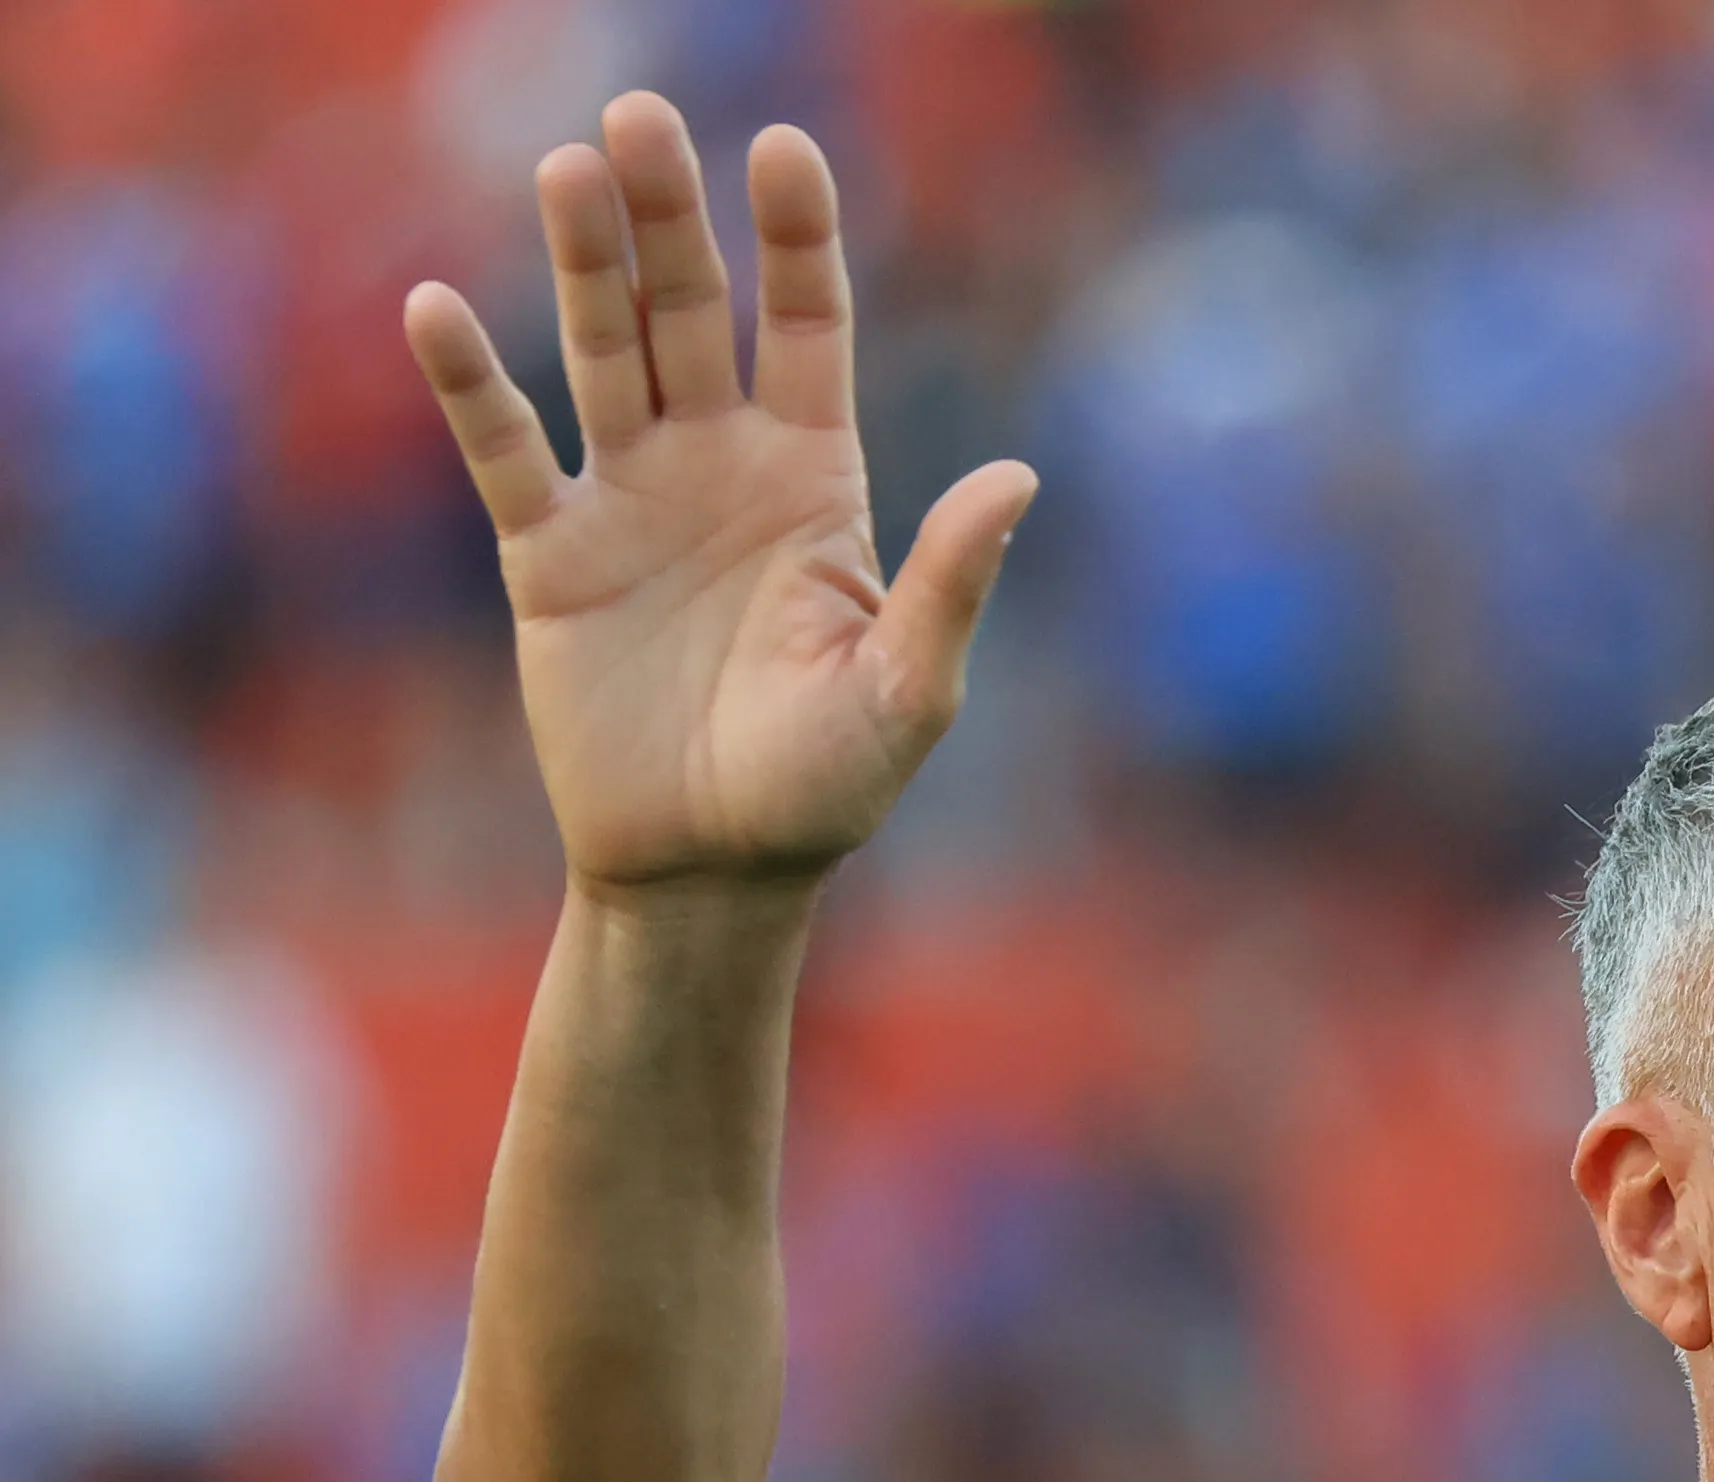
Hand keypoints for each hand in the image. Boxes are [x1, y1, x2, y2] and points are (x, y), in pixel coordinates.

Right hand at [404, 94, 1036, 890]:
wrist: (710, 870)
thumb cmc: (824, 788)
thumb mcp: (908, 690)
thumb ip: (951, 582)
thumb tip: (1017, 479)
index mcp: (816, 479)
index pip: (808, 326)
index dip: (796, 239)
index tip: (784, 149)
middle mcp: (719, 463)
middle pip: (692, 310)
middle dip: (670, 217)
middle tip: (640, 118)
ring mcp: (630, 498)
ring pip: (602, 351)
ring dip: (581, 262)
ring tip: (567, 169)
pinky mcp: (548, 554)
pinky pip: (503, 451)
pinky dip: (469, 384)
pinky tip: (436, 307)